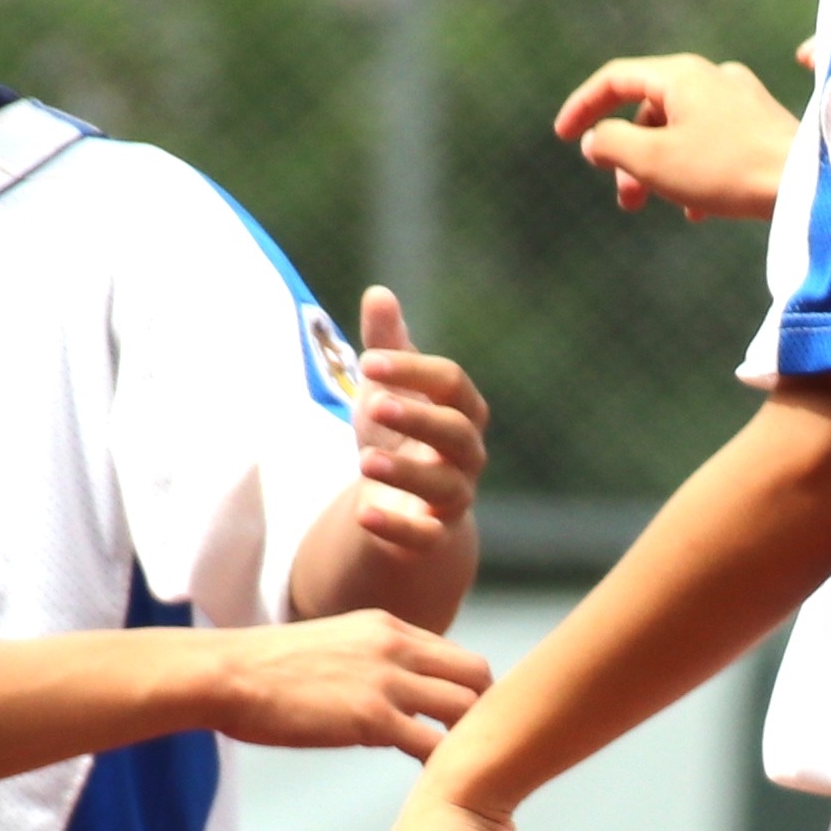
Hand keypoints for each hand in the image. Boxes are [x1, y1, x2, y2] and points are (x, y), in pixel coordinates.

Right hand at [215, 612, 492, 757]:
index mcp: (387, 628)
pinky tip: (435, 787)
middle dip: (484, 711)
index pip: (454, 655)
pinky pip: (433, 745)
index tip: (460, 725)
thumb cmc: (264, 670)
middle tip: (473, 750)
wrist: (227, 674)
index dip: (464, 692)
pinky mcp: (372, 717)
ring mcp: (387, 680)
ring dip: (468, 741)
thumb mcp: (331, 646)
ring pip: (465, 707)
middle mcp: (396, 646)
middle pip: (476, 674)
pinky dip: (443, 767)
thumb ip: (367, 662)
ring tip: (459, 772)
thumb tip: (385, 695)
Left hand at [348, 286, 488, 543]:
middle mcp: (466, 453)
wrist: (402, 502)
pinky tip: (363, 513)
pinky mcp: (433, 537)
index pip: (452, 384)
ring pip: (445, 485)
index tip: (368, 360)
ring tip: (363, 461)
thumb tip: (379, 293)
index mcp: (460, 410)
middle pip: (457, 432)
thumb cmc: (398, 434)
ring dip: (405, 471)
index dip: (414, 371)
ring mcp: (454, 497)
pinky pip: (424, 536)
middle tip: (373, 402)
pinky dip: (396, 527)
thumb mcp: (387, 388)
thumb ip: (387, 345)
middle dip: (417, 417)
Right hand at [553, 50, 797, 221]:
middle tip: (627, 202)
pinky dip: (694, 169)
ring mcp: (740, 98)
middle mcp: (711, 76)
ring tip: (664, 207)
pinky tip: (699, 209)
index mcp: (680, 75)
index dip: (582, 106)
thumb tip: (595, 140)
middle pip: (650, 110)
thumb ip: (611, 144)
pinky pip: (712, 142)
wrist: (808, 184)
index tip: (562, 137)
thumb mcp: (653, 160)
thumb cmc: (727, 170)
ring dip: (662, 168)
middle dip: (629, 156)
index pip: (615, 79)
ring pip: (681, 130)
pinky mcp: (762, 124)